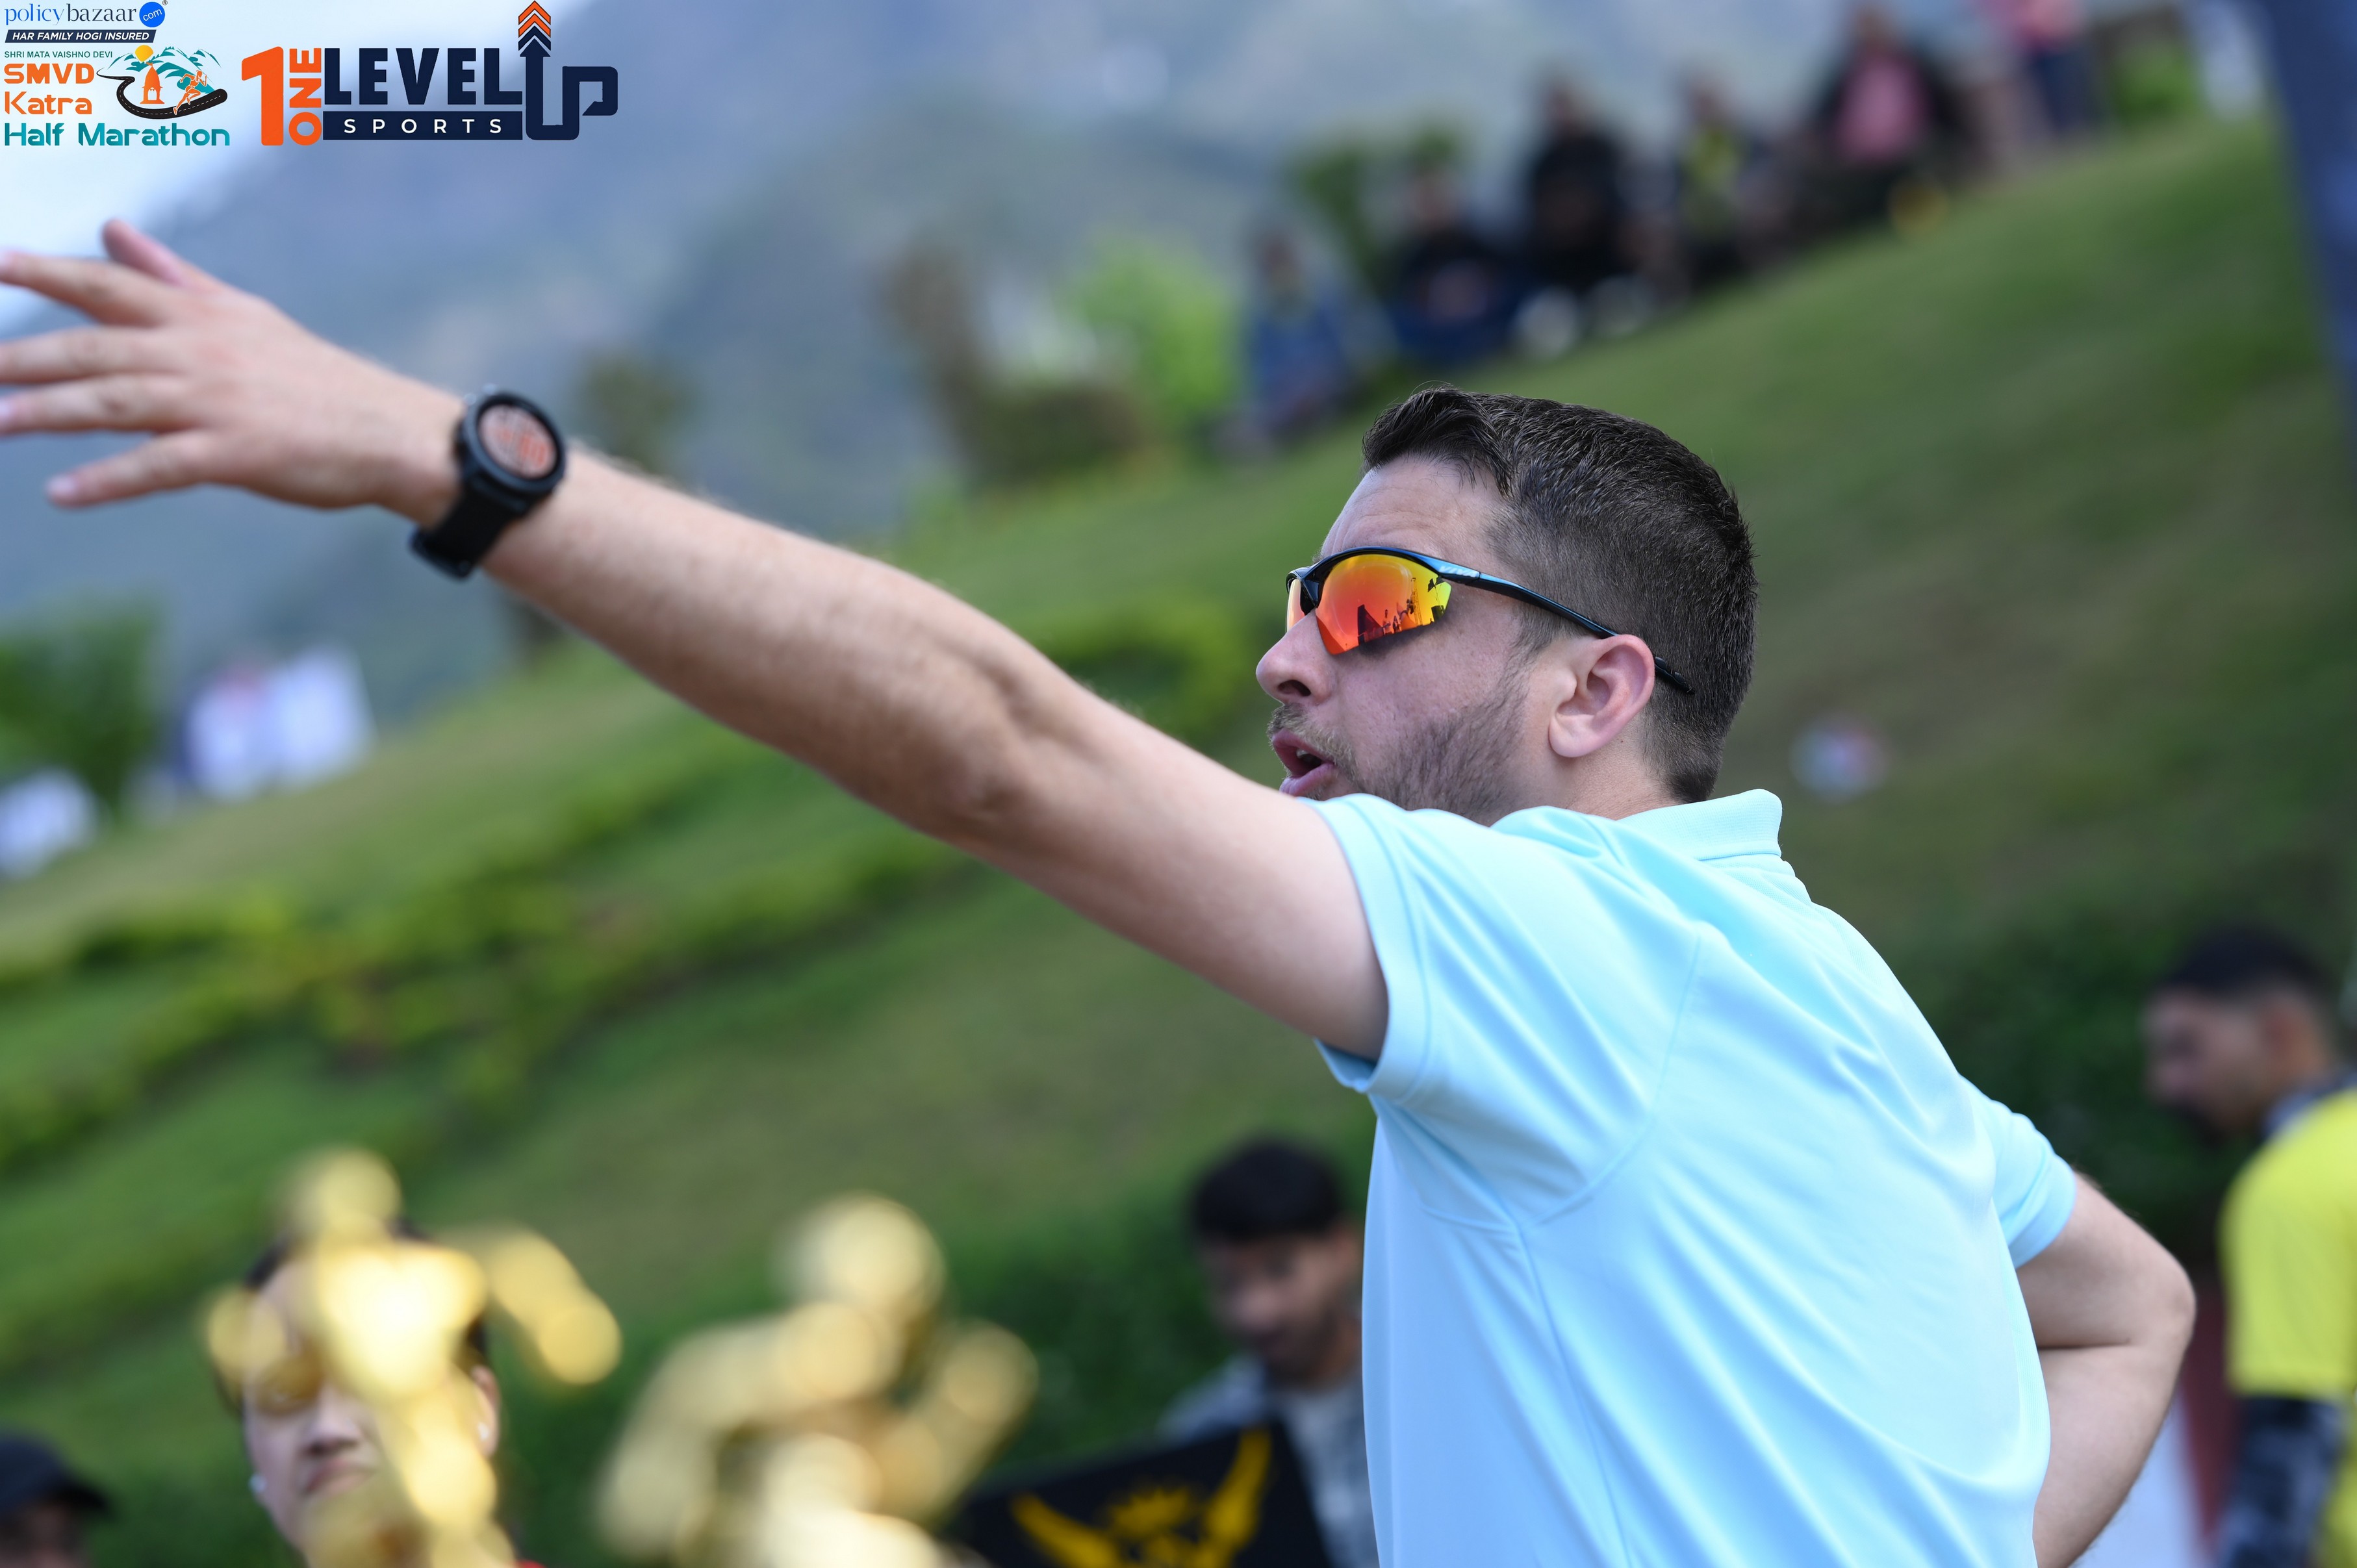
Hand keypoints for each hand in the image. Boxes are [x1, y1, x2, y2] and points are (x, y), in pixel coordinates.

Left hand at [0, 221, 461, 522]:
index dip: (44, 273)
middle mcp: (200, 351)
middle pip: (94, 346)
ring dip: (49, 412)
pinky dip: (109, 480)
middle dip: (23, 355)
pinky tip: (63, 495)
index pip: (107, 285)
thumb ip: (171, 277)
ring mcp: (217, 402)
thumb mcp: (242, 316)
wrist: (392, 433)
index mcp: (200, 315)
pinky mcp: (236, 453)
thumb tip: (113, 229)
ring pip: (116, 401)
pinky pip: (160, 466)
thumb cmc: (316, 379)